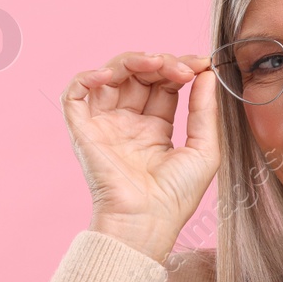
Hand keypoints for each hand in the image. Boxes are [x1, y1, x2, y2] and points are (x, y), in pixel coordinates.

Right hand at [62, 52, 220, 263]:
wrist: (147, 220)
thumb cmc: (177, 195)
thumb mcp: (205, 149)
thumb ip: (205, 110)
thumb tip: (207, 73)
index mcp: (155, 128)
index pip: (164, 85)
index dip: (180, 69)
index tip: (202, 64)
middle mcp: (128, 123)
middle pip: (139, 75)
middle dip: (162, 63)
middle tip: (184, 68)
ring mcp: (105, 124)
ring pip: (110, 75)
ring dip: (132, 61)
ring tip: (155, 63)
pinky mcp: (83, 129)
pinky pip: (75, 93)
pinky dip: (89, 76)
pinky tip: (112, 74)